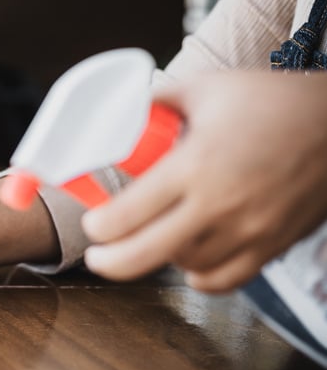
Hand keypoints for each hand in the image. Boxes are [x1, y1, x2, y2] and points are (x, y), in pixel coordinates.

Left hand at [82, 71, 326, 292]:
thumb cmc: (275, 101)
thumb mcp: (208, 88)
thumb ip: (159, 101)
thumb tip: (121, 110)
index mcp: (195, 164)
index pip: (127, 214)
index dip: (99, 226)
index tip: (93, 222)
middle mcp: (219, 203)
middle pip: (144, 254)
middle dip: (109, 261)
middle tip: (98, 256)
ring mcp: (248, 230)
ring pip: (184, 266)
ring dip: (160, 258)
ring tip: (151, 241)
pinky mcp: (272, 245)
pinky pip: (225, 280)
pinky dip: (201, 276)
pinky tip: (190, 259)